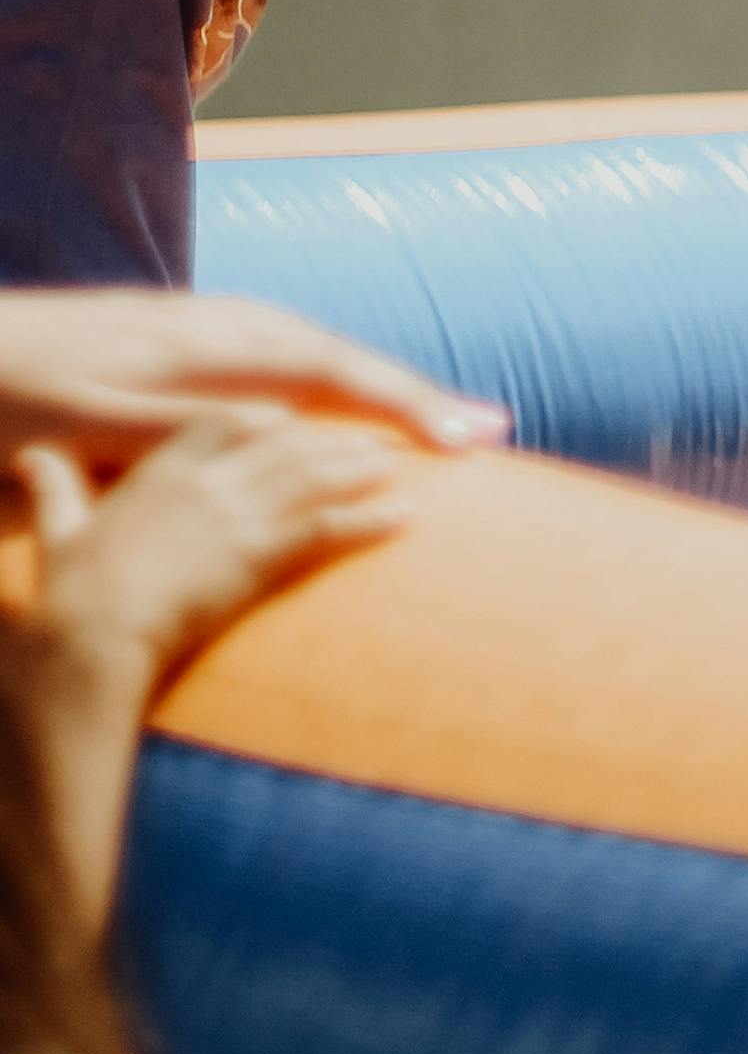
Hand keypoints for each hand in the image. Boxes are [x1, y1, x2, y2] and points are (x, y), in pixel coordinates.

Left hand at [0, 300, 495, 480]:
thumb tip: (286, 422)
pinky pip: (278, 351)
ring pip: (309, 349)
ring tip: (431, 415)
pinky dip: (328, 375)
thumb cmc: (8, 397)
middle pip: (336, 354)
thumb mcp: (89, 420)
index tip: (472, 437)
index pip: (330, 371)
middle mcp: (211, 326)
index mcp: (203, 348)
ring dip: (376, 383)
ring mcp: (193, 326)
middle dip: (414, 392)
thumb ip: (188, 421)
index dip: (405, 404)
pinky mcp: (172, 336)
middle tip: (489, 430)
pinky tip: (330, 395)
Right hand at [17, 425, 405, 697]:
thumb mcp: (58, 528)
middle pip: (286, 444)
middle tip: (370, 437)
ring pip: (316, 477)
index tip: (292, 418)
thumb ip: (55, 487)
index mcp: (161, 470)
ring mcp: (238, 514)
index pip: (225, 422)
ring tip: (395, 466)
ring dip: (360, 469)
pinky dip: (372, 520)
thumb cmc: (71, 592)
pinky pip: (331, 527)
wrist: (92, 635)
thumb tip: (30, 454)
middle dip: (329, 439)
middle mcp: (207, 482)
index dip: (264, 418)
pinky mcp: (260, 553)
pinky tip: (404, 517)